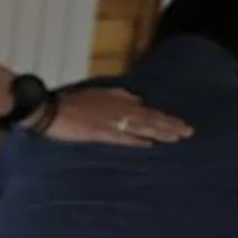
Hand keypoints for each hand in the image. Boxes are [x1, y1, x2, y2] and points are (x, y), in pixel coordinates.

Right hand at [41, 86, 190, 147]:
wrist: (49, 109)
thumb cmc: (71, 101)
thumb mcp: (99, 92)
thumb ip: (119, 95)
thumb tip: (137, 100)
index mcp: (120, 100)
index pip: (149, 110)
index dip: (166, 118)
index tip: (181, 124)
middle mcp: (120, 109)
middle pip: (151, 118)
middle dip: (171, 126)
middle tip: (188, 132)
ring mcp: (111, 121)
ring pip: (142, 126)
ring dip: (160, 132)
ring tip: (177, 138)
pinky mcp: (100, 132)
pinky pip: (123, 137)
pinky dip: (137, 140)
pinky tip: (149, 144)